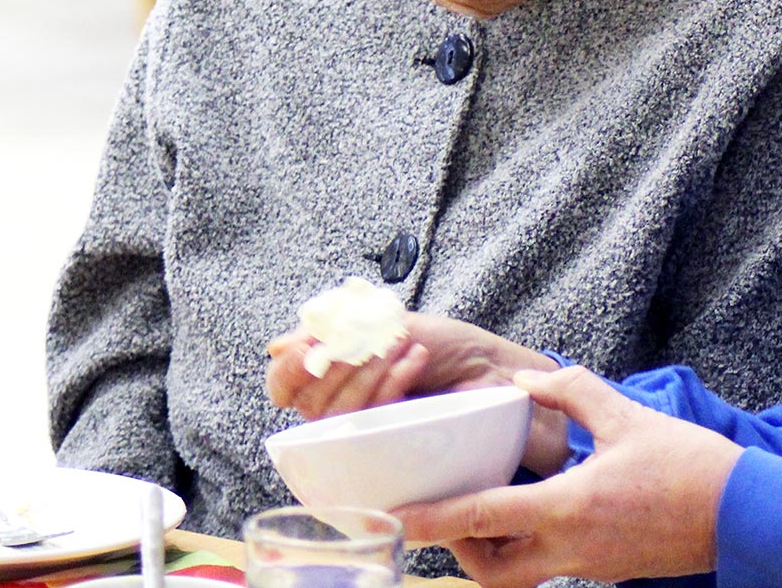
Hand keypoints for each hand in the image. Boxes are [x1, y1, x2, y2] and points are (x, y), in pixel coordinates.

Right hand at [264, 314, 568, 472]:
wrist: (503, 374)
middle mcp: (344, 412)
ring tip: (404, 348)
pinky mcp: (391, 456)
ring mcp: (368, 437)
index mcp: (337, 378)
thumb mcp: (392, 325)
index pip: (283, 383)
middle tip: (379, 338)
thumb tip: (279, 345)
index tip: (308, 346)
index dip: (288, 367)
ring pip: (335, 415)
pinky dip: (389, 385)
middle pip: (307, 397)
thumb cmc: (452, 352)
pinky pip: (369, 427)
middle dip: (341, 358)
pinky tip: (413, 362)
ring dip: (368, 370)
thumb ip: (338, 332)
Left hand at [397, 366, 743, 587]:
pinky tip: (536, 513)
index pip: (484, 517)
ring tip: (488, 512)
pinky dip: (530, 549)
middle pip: (492, 571)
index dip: (436, 519)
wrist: (743, 514)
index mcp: (569, 507)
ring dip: (495, 553)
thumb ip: (571, 392)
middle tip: (447, 518)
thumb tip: (525, 381)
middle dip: (460, 552)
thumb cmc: (688, 464)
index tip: (399, 518)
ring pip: (521, 575)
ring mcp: (589, 567)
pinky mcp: (606, 571)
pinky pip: (553, 567)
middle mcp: (571, 548)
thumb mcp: (626, 416)